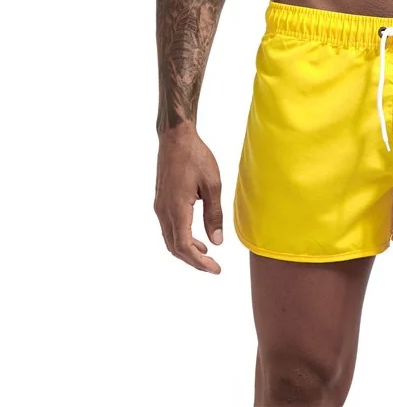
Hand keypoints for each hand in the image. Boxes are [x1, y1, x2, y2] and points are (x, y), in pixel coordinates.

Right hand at [154, 129, 223, 273]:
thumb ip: (214, 214)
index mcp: (177, 209)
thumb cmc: (196, 157)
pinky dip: (182, 238)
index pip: (184, 246)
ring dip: (187, 250)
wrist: (175, 138)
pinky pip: (169, 228)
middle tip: (213, 267)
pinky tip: (197, 237)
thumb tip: (217, 241)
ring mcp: (160, 207)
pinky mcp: (161, 201)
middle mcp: (163, 211)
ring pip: (170, 239)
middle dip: (194, 261)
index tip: (216, 269)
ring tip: (207, 254)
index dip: (199, 262)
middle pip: (175, 248)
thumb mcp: (212, 185)